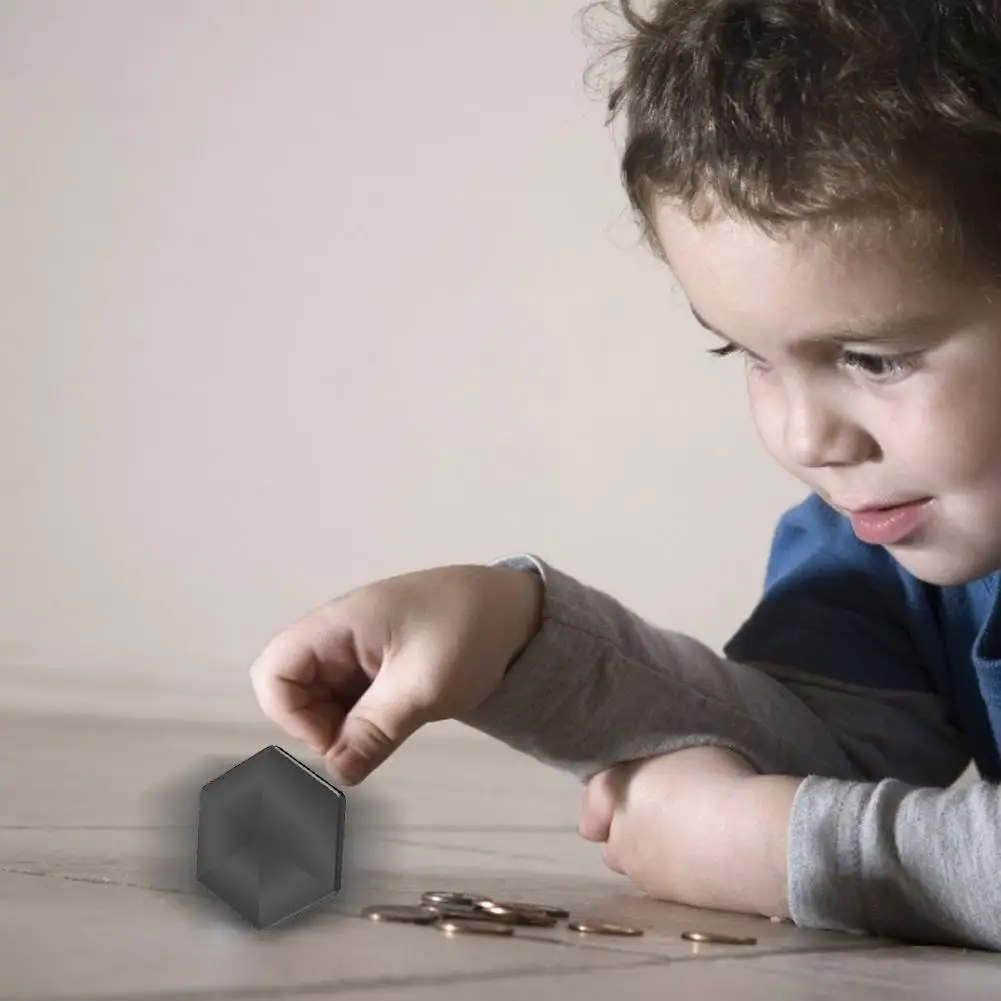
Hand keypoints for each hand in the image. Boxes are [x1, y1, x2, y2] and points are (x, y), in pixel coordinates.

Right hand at [249, 565, 542, 784]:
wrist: (517, 612)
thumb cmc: (471, 629)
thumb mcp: (423, 685)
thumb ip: (375, 730)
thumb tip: (337, 774)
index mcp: (337, 625)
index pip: (274, 672)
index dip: (292, 715)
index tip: (338, 737)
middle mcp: (337, 637)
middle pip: (292, 691)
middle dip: (319, 726)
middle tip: (368, 740)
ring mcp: (356, 653)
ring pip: (320, 703)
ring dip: (345, 727)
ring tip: (393, 727)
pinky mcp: (376, 670)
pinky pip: (349, 703)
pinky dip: (364, 723)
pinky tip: (398, 722)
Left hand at [579, 746, 797, 917]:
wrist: (753, 837)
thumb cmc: (723, 780)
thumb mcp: (686, 748)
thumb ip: (659, 761)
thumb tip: (660, 771)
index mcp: (622, 785)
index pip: (596, 792)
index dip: (603, 797)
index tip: (616, 799)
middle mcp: (621, 829)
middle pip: (609, 833)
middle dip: (625, 829)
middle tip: (661, 819)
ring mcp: (640, 867)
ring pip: (631, 864)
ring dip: (645, 855)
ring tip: (682, 845)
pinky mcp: (664, 897)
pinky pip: (658, 884)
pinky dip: (671, 875)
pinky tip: (699, 866)